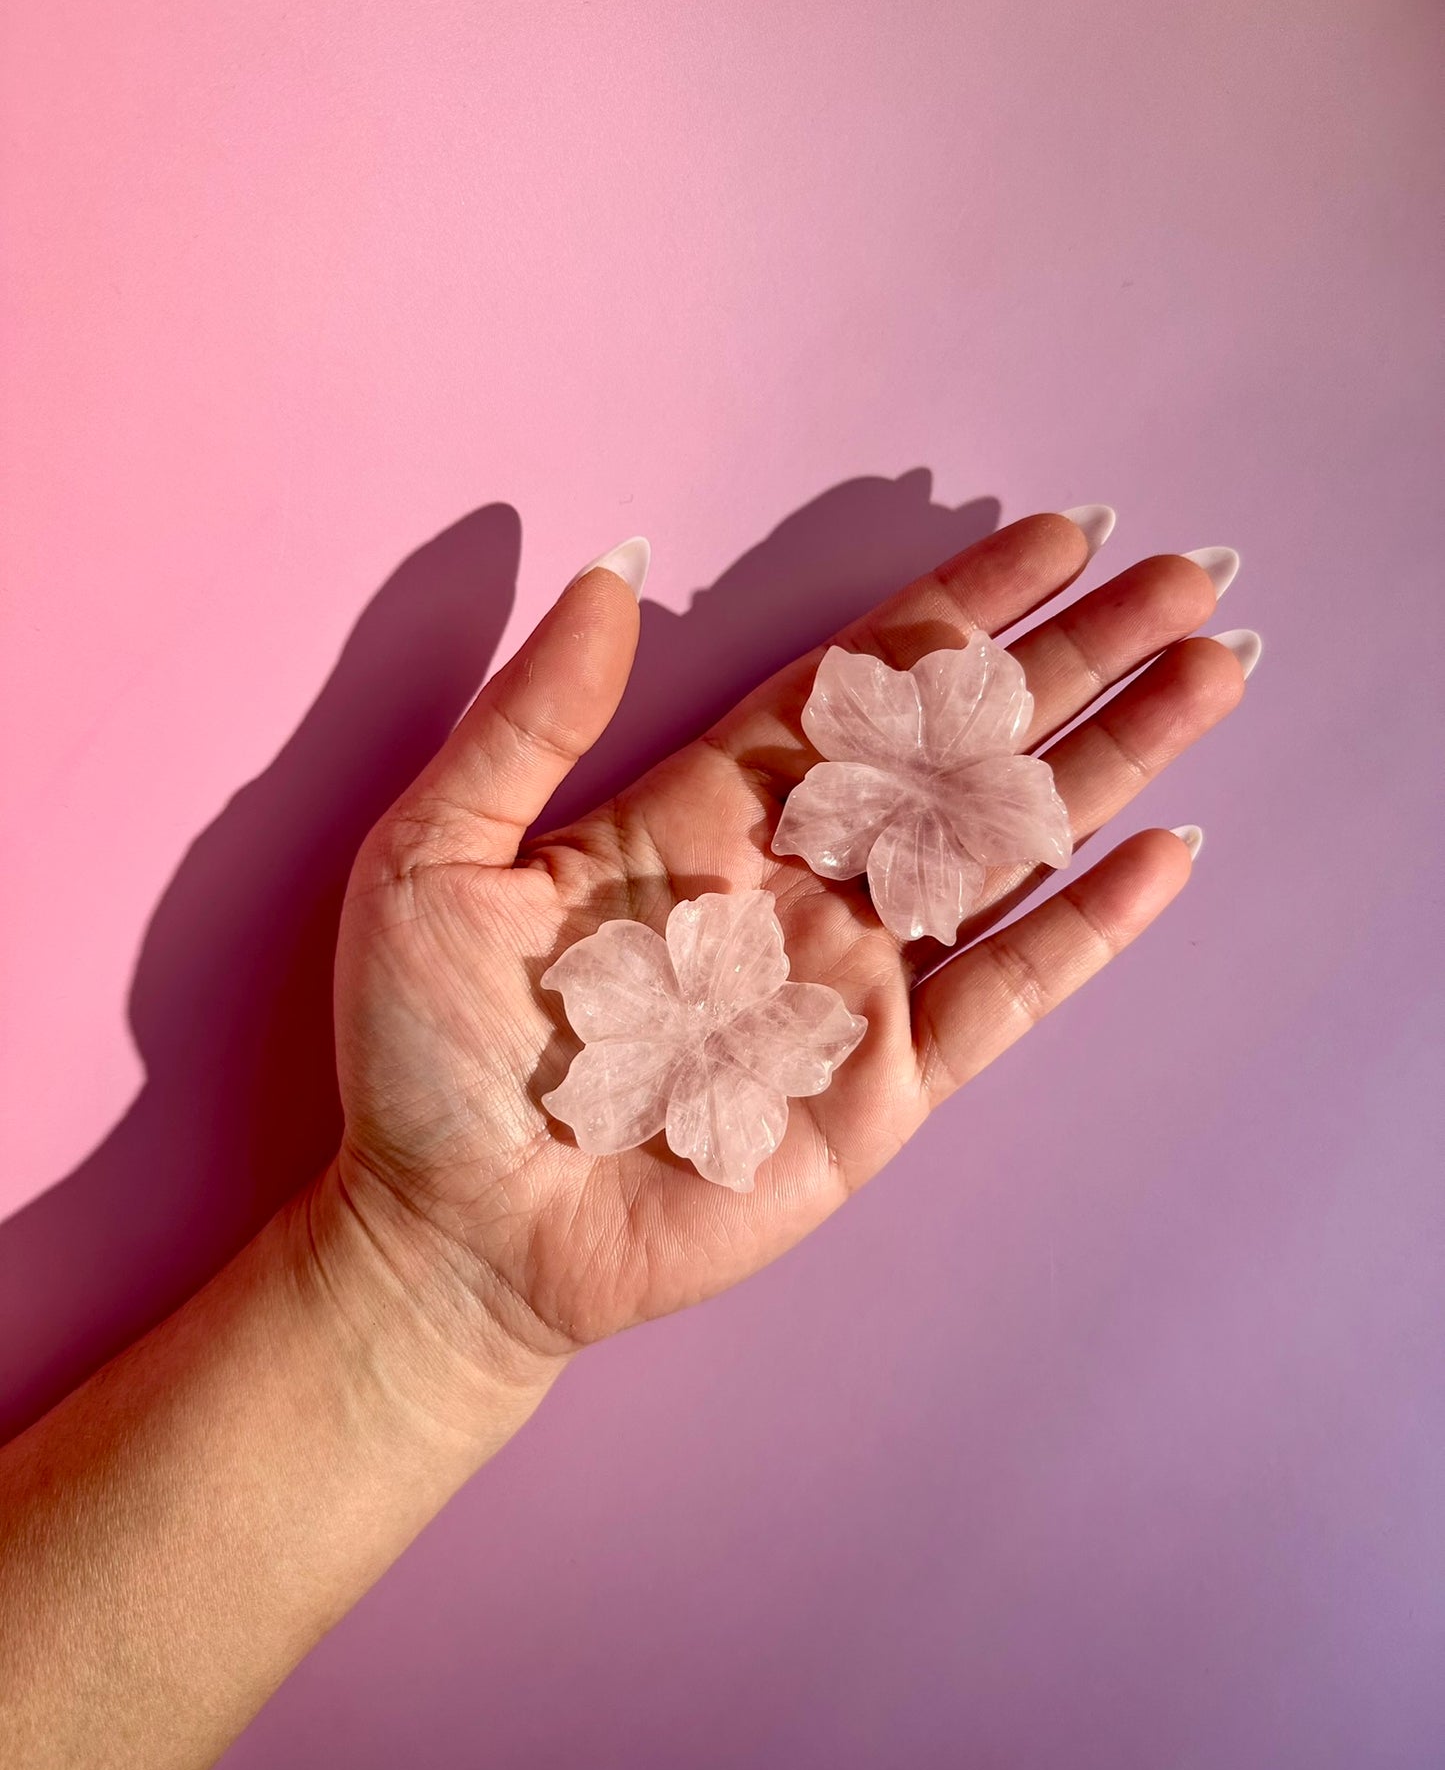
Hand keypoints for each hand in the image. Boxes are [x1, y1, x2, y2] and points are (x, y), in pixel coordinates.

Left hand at [322, 514, 1244, 1375]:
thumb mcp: (436, 857)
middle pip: (961, 747)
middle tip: (1184, 576)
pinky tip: (1163, 851)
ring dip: (1111, 759)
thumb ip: (531, 721)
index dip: (957, 610)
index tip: (1054, 535)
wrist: (452, 1234)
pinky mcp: (881, 1086)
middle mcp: (798, 881)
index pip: (856, 684)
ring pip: (1005, 848)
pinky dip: (1086, 925)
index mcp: (704, 811)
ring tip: (1211, 675)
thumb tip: (615, 573)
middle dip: (1073, 661)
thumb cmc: (428, 1056)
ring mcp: (850, 982)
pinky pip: (1005, 991)